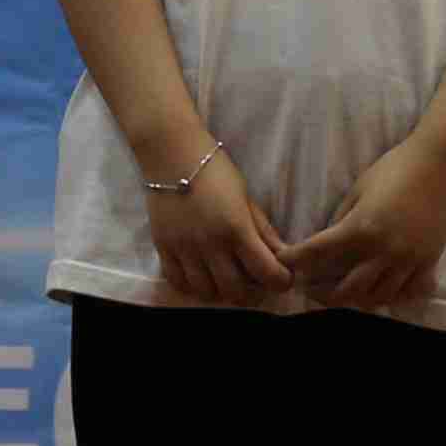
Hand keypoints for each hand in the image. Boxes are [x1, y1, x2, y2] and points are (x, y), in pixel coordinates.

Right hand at [144, 148, 290, 307]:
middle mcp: (210, 244)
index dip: (281, 281)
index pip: (266, 272)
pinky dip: (192, 285)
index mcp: (236, 228)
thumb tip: (282, 256)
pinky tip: (200, 274)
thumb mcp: (246, 197)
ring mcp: (184, 248)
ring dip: (220, 290)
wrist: (172, 153)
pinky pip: (178, 282)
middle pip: (235, 291)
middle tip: (253, 280)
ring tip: (225, 276)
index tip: (282, 277)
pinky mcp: (163, 247)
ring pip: (205, 292)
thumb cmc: (215, 170)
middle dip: (251, 292)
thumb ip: (262, 230)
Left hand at [278, 139, 445, 315]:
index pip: (318, 253)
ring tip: (341, 294)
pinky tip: (382, 291)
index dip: (295, 260)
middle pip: (346, 290)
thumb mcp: (359, 189)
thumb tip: (326, 241)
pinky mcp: (429, 262)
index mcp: (362, 229)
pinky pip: (410, 293)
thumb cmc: (395, 168)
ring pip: (377, 298)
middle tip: (308, 289)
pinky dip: (393, 297)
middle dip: (321, 294)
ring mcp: (408, 261)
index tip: (284, 263)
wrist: (440, 164)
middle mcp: (384, 252)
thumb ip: (342, 219)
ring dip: (354, 300)